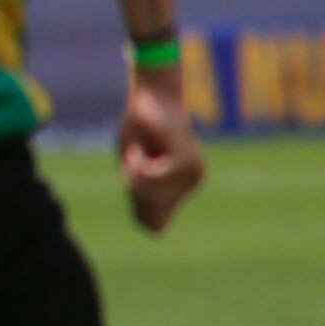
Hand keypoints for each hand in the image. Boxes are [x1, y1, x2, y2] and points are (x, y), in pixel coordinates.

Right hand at [116, 67, 203, 232]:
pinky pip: (151, 179)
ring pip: (150, 196)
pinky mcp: (186, 165)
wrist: (151, 95)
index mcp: (181, 186)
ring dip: (133, 172)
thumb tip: (156, 231)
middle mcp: (192, 183)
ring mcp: (192, 175)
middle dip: (132, 187)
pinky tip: (141, 147)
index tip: (135, 173)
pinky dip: (137, 164)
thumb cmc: (139, 126)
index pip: (153, 222)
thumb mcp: (133, 167)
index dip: (135, 204)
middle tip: (136, 156)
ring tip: (140, 148)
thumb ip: (142, 199)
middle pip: (148, 210)